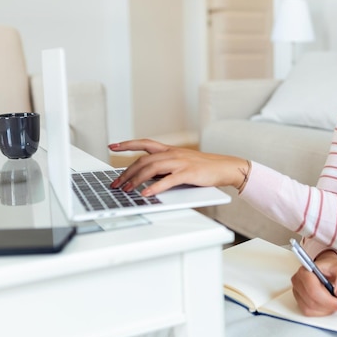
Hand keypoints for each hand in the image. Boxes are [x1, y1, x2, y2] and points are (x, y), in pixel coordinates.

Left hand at [108, 139, 248, 195]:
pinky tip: (146, 194)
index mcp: (170, 150)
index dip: (127, 144)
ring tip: (126, 190)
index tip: (112, 145)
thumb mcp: (181, 163)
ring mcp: (180, 162)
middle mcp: (173, 154)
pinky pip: (167, 180)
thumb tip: (146, 176)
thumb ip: (165, 167)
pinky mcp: (188, 173)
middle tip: (116, 183)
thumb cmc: (203, 167)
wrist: (225, 167)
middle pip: (143, 160)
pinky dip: (154, 188)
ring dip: (136, 180)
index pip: (144, 143)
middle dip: (127, 172)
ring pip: (151, 168)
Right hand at [291, 250, 336, 315]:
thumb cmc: (331, 267)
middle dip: (329, 306)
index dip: (328, 300)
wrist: (326, 269)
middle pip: (312, 301)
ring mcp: (297, 291)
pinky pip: (308, 311)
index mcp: (306, 270)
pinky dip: (321, 311)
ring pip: (310, 309)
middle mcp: (298, 281)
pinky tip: (328, 305)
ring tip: (336, 303)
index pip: (314, 290)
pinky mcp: (299, 299)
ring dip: (325, 309)